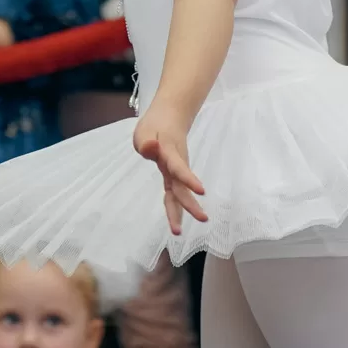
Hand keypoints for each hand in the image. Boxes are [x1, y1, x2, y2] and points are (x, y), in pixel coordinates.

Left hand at [133, 104, 205, 235]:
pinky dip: (176, 206)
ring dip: (183, 210)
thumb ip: (147, 142)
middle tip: (202, 219)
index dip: (188, 178)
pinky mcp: (174, 173)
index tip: (201, 190)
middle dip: (190, 204)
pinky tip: (176, 222)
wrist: (170, 116)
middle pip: (183, 186)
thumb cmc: (156, 125)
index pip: (179, 167)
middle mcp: (176, 164)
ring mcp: (176, 170)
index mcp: (169, 153)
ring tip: (178, 231)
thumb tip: (151, 148)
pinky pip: (176, 191)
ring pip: (180, 192)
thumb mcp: (145, 130)